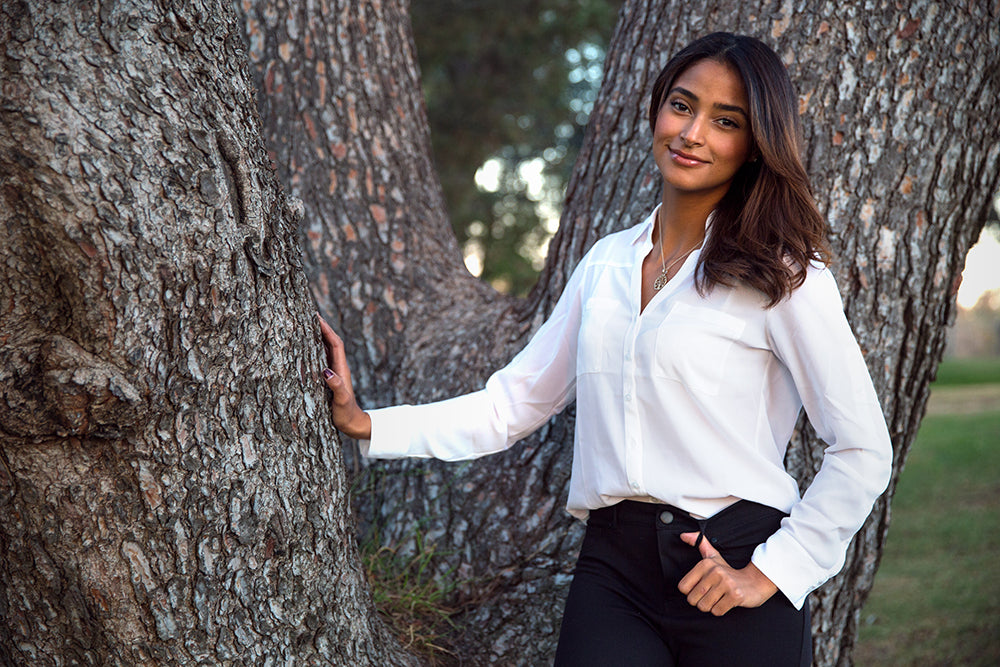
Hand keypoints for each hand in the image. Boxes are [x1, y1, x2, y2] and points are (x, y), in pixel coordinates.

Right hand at [317, 313, 371, 439]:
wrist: (353, 424)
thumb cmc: (346, 414)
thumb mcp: (341, 401)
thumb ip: (336, 386)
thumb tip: (327, 371)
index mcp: (341, 369)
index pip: (335, 343)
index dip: (327, 329)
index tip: (316, 317)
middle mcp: (338, 368)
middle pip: (330, 342)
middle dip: (321, 328)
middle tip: (308, 315)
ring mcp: (334, 373)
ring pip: (325, 350)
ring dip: (317, 337)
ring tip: (305, 326)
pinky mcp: (329, 380)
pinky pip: (321, 360)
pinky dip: (314, 351)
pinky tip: (305, 349)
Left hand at [677, 531, 777, 615]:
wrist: (756, 581)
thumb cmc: (729, 572)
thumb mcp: (713, 556)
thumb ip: (699, 543)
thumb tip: (682, 535)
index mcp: (706, 563)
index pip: (683, 587)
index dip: (690, 592)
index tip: (701, 588)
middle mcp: (715, 572)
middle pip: (692, 599)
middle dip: (700, 602)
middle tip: (711, 595)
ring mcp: (726, 584)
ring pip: (704, 606)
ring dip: (710, 606)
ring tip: (718, 598)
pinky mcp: (735, 596)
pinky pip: (717, 611)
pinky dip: (720, 610)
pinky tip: (726, 602)